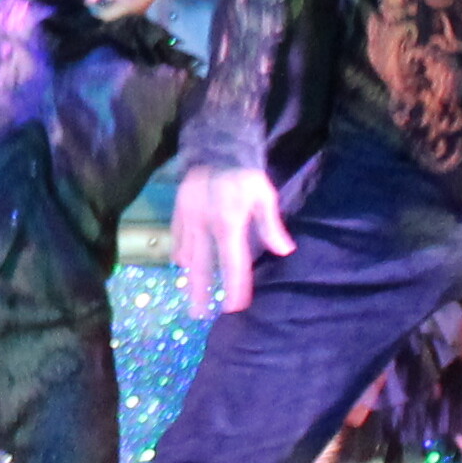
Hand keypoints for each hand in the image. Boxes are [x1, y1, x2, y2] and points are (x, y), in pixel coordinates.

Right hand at [174, 166, 292, 314]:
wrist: (215, 148)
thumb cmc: (244, 175)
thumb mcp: (264, 195)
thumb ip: (271, 225)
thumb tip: (285, 251)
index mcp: (228, 223)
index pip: (232, 262)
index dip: (234, 285)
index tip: (234, 306)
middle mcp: (204, 225)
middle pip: (202, 265)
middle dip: (201, 291)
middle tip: (198, 315)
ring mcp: (188, 219)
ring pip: (187, 254)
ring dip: (191, 276)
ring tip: (191, 295)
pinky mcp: (178, 212)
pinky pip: (177, 238)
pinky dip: (179, 253)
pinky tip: (182, 264)